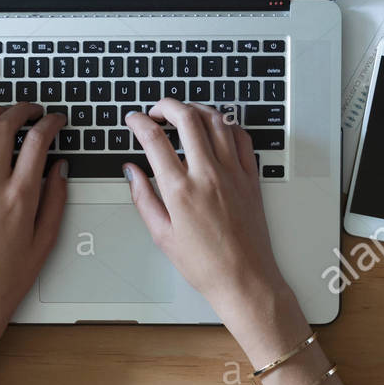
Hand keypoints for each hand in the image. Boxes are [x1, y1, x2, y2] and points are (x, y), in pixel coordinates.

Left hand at [0, 103, 67, 345]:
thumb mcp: (46, 239)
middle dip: (23, 110)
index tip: (57, 121)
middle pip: (4, 126)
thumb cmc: (10, 273)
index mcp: (20, 197)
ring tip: (8, 113)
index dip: (50, 123)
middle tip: (34, 110)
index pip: (37, 142)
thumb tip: (59, 167)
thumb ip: (56, 198)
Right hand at [125, 99, 289, 331]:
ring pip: (217, 120)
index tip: (133, 120)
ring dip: (196, 108)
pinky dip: (226, 124)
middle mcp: (208, 175)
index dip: (139, 123)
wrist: (244, 279)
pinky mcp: (251, 177)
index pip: (154, 139)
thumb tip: (132, 172)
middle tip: (156, 110)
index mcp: (181, 190)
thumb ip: (144, 198)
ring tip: (184, 113)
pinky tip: (217, 128)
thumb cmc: (205, 264)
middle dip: (166, 105)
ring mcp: (233, 173)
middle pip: (187, 118)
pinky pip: (241, 137)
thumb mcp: (162, 235)